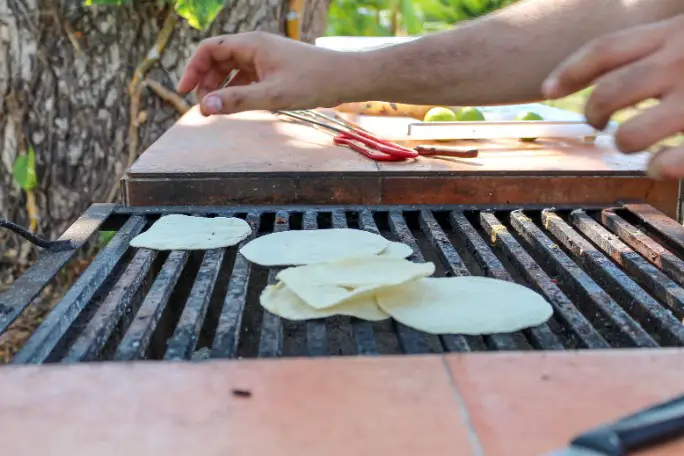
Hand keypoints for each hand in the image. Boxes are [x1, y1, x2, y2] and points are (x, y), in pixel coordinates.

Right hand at [177, 32, 359, 115]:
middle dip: (206, 81)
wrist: (346, 78)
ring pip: (232, 69)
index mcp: (251, 44)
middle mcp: (256, 47)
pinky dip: (237, 90)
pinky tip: (237, 105)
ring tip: (216, 109)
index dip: (193, 69)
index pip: (209, 49)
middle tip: (203, 108)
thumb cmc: (314, 82)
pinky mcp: (275, 69)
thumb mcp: (273, 96)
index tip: (184, 92)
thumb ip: (238, 101)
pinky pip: (247, 77)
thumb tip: (205, 107)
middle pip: (218, 59)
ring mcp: (266, 58)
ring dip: (221, 87)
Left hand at [542, 15, 683, 178]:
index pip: (605, 50)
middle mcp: (680, 61)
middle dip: (594, 113)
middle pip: (608, 93)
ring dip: (624, 142)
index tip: (547, 90)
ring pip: (630, 134)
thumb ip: (664, 43)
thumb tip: (627, 65)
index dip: (570, 72)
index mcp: (673, 33)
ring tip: (632, 143)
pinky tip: (659, 167)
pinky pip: (672, 161)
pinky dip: (659, 168)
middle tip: (598, 123)